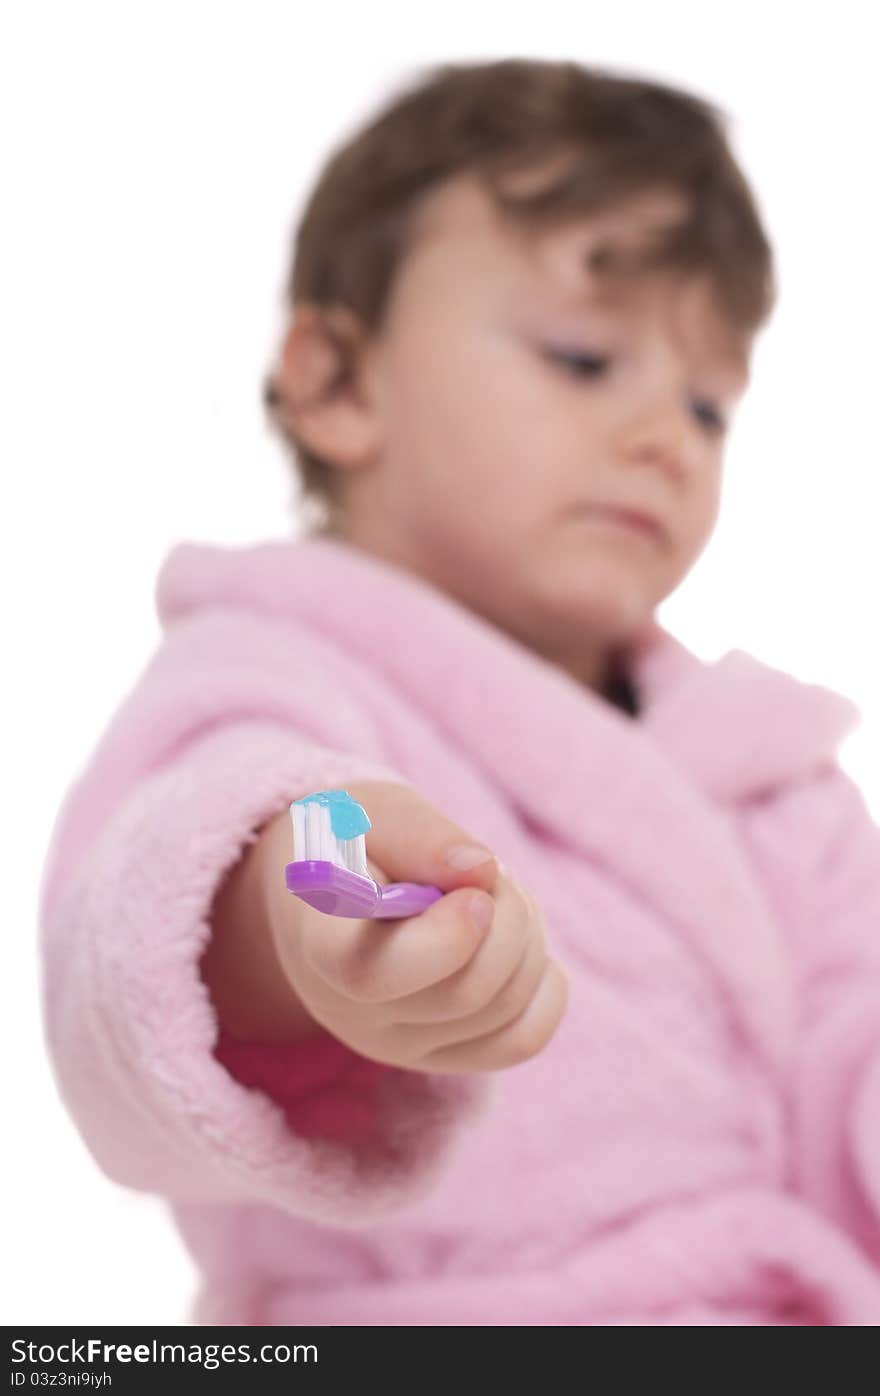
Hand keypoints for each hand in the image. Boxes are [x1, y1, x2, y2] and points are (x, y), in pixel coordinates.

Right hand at [269, 780, 569, 1073]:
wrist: (330, 889)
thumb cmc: (350, 843)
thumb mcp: (368, 814)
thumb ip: (418, 835)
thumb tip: (480, 870)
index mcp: (321, 947)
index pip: (376, 976)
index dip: (446, 938)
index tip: (476, 892)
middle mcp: (352, 1014)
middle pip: (464, 994)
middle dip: (507, 918)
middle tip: (493, 872)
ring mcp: (398, 1045)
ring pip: (502, 1011)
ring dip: (527, 938)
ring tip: (495, 896)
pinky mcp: (441, 1057)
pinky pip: (522, 1038)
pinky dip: (544, 985)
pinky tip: (518, 944)